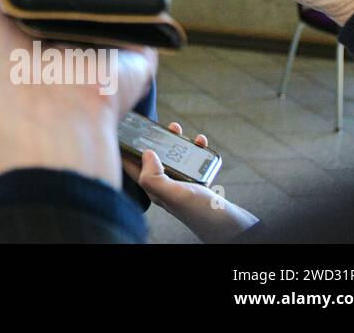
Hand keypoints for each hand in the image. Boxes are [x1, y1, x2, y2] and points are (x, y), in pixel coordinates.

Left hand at [129, 123, 257, 242]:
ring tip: (177, 128)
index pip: (132, 167)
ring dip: (174, 141)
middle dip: (151, 140)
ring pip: (172, 157)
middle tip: (156, 126)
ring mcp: (182, 185)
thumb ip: (154, 177)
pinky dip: (195, 149)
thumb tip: (146, 154)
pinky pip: (192, 161)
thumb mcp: (173, 195)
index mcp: (155, 189)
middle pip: (152, 158)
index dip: (124, 149)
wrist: (232, 227)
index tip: (122, 130)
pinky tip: (201, 142)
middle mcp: (166, 187)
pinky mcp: (197, 184)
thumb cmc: (202, 214)